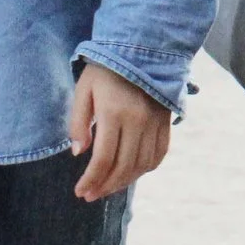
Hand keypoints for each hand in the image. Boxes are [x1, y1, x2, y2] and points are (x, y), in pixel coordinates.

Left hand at [66, 62, 171, 201]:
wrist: (141, 48)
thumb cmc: (105, 70)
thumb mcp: (83, 90)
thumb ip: (78, 122)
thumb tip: (78, 153)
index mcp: (114, 113)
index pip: (103, 159)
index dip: (91, 180)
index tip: (80, 192)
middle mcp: (138, 120)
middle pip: (123, 166)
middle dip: (105, 186)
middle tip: (90, 195)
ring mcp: (155, 121)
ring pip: (142, 164)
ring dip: (125, 181)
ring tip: (108, 187)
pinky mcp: (166, 120)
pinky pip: (160, 153)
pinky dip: (146, 168)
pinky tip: (132, 173)